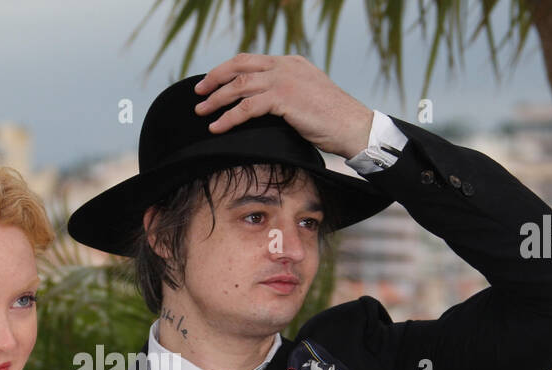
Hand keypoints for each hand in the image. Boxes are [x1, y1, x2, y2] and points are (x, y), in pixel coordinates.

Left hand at [193, 54, 374, 158]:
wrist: (353, 126)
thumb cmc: (332, 119)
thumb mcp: (307, 97)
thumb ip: (285, 93)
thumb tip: (261, 105)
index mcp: (290, 62)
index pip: (251, 60)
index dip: (228, 69)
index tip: (212, 81)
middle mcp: (285, 66)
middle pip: (239, 65)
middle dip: (215, 78)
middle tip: (198, 92)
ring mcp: (284, 80)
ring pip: (239, 86)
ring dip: (216, 99)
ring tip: (201, 112)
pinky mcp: (284, 98)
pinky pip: (247, 107)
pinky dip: (228, 118)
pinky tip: (217, 127)